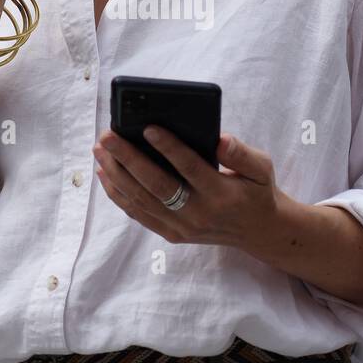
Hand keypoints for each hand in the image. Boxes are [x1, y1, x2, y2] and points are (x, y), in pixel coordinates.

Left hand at [92, 125, 280, 249]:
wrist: (258, 230)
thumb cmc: (257, 190)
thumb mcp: (262, 168)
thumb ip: (241, 153)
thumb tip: (219, 139)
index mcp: (221, 193)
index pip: (189, 168)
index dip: (168, 147)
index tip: (148, 127)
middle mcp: (199, 213)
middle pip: (156, 185)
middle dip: (128, 159)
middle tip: (107, 137)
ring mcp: (182, 227)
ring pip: (141, 201)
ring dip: (116, 174)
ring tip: (100, 150)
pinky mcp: (172, 234)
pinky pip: (139, 214)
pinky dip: (119, 194)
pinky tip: (105, 174)